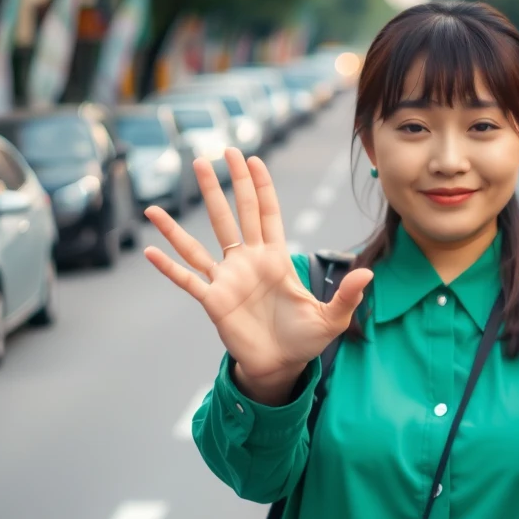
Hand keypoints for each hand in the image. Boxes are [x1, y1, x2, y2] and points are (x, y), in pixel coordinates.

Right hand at [143, 148, 372, 401]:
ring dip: (177, 225)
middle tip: (218, 152)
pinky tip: (149, 250)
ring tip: (153, 206)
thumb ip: (347, 294)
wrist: (282, 366)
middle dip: (227, 184)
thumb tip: (368, 272)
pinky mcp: (213, 301)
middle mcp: (248, 263)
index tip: (252, 159)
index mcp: (275, 259)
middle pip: (234, 215)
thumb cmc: (305, 340)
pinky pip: (187, 280)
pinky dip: (168, 267)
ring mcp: (227, 280)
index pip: (266, 214)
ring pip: (200, 244)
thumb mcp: (332, 318)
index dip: (260, 187)